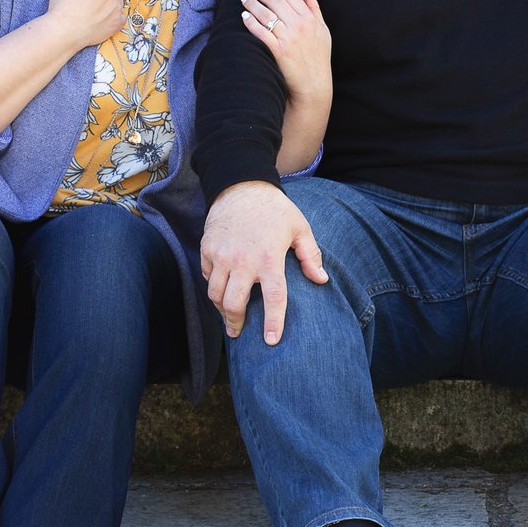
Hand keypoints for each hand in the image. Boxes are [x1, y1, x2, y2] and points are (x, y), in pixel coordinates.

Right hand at [200, 182, 327, 344]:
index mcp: (270, 258)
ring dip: (221, 309)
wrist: (241, 185)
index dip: (273, 322)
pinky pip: (206, 276)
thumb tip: (321, 280)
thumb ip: (310, 256)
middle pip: (234, 303)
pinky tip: (221, 289)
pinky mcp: (207, 249)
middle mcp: (243, 260)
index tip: (271, 341)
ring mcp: (222, 255)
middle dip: (235, 323)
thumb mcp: (300, 227)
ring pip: (215, 294)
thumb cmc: (275, 209)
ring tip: (228, 316)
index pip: (273, 298)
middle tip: (238, 332)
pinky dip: (212, 286)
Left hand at [238, 0, 329, 99]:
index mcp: (310, 18)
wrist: (314, 84)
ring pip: (267, 14)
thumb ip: (314, 7)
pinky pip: (262, 32)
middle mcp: (300, 25)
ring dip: (252, 3)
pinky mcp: (279, 51)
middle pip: (276, 0)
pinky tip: (244, 16)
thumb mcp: (322, 29)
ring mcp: (290, 38)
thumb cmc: (318, 56)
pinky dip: (252, 22)